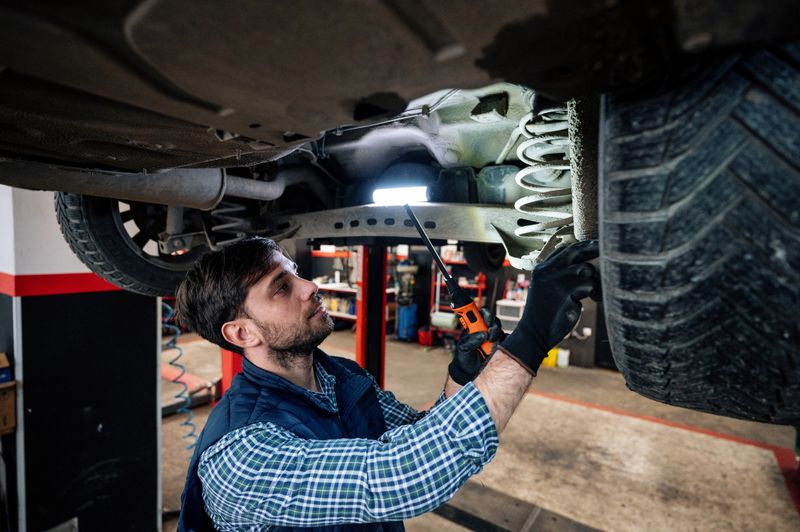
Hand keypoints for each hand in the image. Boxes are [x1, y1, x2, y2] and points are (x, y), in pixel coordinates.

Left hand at [449, 308, 505, 384]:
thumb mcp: (463, 348)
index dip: (484, 313)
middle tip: (489, 328)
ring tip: (491, 341)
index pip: (481, 316)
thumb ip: (470, 340)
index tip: (485, 318)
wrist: (469, 374)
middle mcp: (485, 332)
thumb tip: (483, 334)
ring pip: (500, 330)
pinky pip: (506, 342)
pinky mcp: (500, 348)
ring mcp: (494, 340)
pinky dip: (504, 342)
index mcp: (475, 329)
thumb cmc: (464, 359)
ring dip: (496, 333)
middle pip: (493, 321)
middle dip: (492, 322)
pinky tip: (497, 347)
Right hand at [499, 240, 599, 374]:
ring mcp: (557, 283)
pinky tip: (595, 299)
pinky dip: (596, 292)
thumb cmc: (543, 312)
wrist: (534, 333)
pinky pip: (590, 285)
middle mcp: (548, 272)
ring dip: (596, 279)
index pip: (564, 250)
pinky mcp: (568, 295)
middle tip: (607, 251)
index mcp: (542, 269)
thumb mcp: (545, 288)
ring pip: (586, 269)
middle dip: (593, 249)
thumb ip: (558, 274)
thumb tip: (582, 264)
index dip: (582, 246)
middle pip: (575, 252)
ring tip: (596, 291)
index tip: (595, 246)